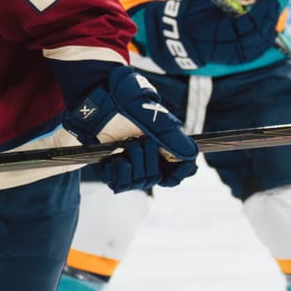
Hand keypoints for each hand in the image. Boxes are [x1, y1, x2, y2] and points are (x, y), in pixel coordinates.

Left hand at [66, 68, 198, 193]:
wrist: (99, 106)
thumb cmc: (127, 106)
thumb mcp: (153, 119)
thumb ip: (172, 137)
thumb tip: (191, 154)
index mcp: (165, 147)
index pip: (182, 170)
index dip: (179, 174)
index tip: (174, 172)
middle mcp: (150, 159)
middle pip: (158, 178)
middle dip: (148, 160)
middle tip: (138, 141)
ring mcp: (132, 166)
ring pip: (140, 182)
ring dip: (132, 163)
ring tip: (125, 145)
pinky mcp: (113, 171)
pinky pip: (119, 184)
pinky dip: (116, 172)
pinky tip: (113, 159)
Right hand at [133, 0, 286, 71]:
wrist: (169, 36)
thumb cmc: (186, 14)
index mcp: (210, 29)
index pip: (242, 23)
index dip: (259, 13)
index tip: (268, 1)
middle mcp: (217, 46)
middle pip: (250, 37)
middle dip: (266, 22)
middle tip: (274, 7)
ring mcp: (222, 55)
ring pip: (252, 49)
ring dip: (266, 34)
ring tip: (273, 20)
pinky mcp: (226, 60)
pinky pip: (248, 55)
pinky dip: (260, 45)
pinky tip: (267, 35)